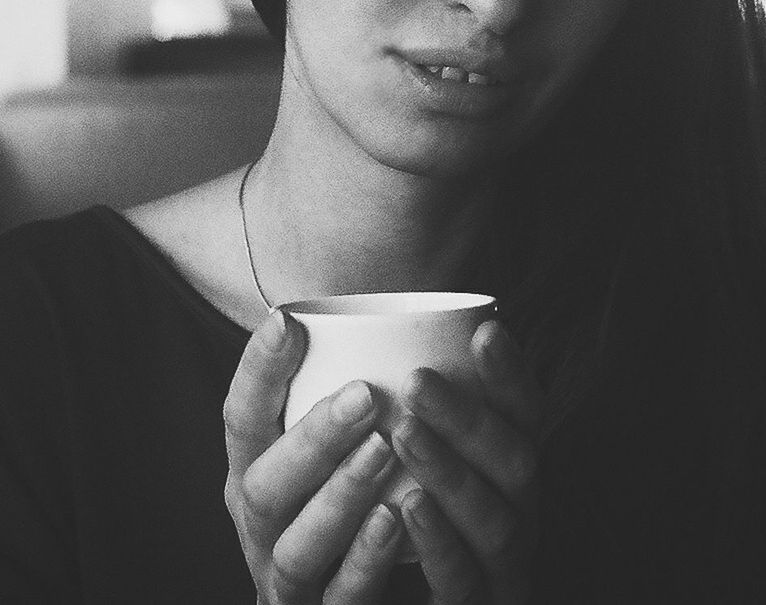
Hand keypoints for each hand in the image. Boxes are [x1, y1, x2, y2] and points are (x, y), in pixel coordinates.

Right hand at [223, 310, 406, 603]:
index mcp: (256, 470)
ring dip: (340, 496)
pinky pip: (340, 597)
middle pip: (265, 486)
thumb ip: (345, 389)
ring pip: (297, 545)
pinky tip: (396, 519)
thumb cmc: (353, 495)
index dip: (256, 371)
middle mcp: (262, 524)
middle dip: (312, 438)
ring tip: (384, 449)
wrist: (359, 590)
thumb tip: (382, 316)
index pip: (241, 418)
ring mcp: (286, 577)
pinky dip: (365, 560)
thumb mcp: (336, 440)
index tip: (286, 322)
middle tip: (365, 394)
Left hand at [391, 320, 543, 604]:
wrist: (377, 602)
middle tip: (417, 383)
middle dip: (469, 418)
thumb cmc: (376, 519)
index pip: (525, 411)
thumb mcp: (390, 455)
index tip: (483, 330)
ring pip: (494, 522)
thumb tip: (312, 327)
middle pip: (516, 461)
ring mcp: (500, 566)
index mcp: (506, 462)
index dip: (511, 372)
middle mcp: (515, 511)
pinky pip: (461, 583)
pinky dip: (438, 544)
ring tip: (403, 432)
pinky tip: (404, 507)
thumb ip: (382, 404)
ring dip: (450, 473)